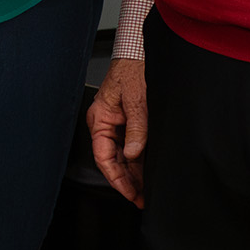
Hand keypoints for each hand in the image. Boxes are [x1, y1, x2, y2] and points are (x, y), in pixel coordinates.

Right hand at [86, 57, 148, 204]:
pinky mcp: (130, 121)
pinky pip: (132, 146)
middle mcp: (106, 124)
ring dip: (134, 173)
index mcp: (100, 120)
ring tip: (147, 190)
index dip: (117, 179)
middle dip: (127, 181)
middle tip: (141, 198)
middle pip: (113, 160)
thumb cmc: (132, 70)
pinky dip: (140, 160)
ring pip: (124, 156)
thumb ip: (136, 128)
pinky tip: (150, 171)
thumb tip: (134, 154)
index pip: (104, 157)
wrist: (140, 52)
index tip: (130, 192)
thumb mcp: (136, 100)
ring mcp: (118, 124)